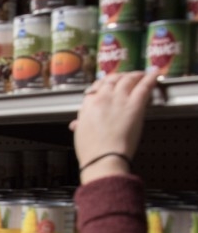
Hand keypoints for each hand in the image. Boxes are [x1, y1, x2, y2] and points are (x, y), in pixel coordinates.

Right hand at [71, 69, 157, 183]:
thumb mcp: (80, 135)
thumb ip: (81, 124)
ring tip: (139, 74)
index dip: (101, 87)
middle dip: (118, 77)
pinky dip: (150, 78)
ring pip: (127, 79)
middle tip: (124, 77)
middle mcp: (103, 98)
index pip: (95, 90)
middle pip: (111, 80)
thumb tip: (77, 124)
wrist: (103, 157)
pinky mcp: (134, 104)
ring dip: (134, 75)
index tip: (106, 88)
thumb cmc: (92, 150)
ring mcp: (119, 99)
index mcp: (88, 105)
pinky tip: (155, 74)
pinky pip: (144, 85)